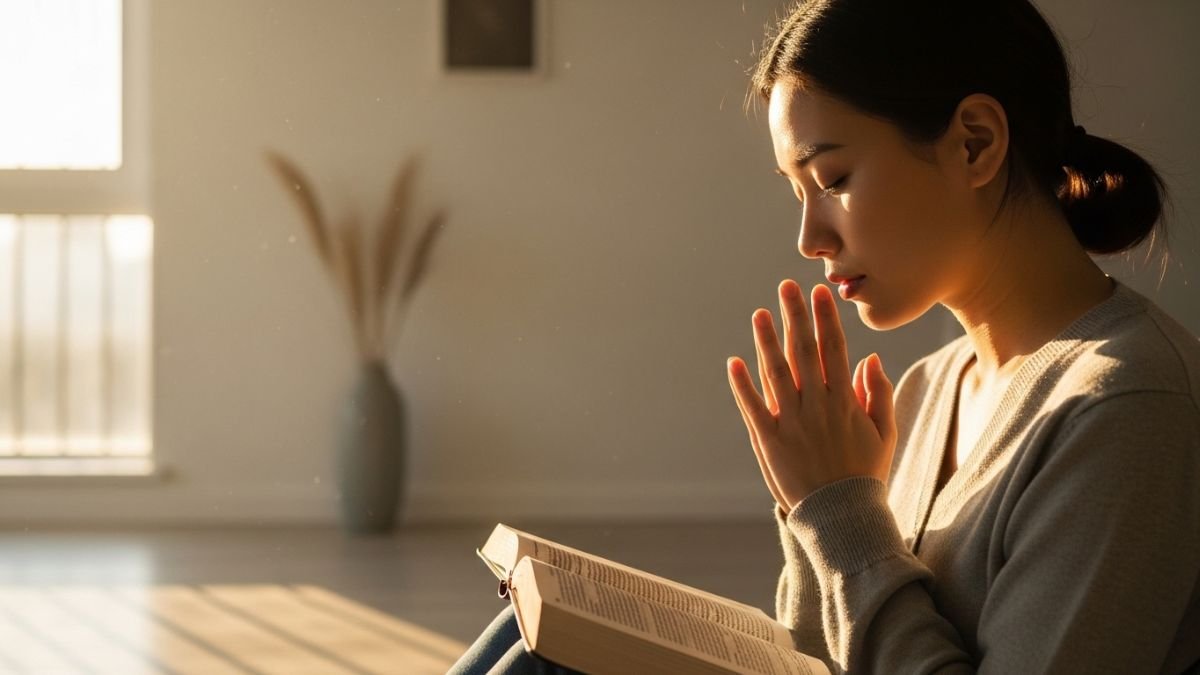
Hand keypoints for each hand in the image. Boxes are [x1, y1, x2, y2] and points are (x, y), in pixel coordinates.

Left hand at [726, 280, 897, 510]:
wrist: (841, 517)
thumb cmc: (864, 475)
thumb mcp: (885, 434)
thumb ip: (878, 395)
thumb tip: (871, 358)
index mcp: (845, 401)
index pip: (835, 350)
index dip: (827, 319)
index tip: (821, 292)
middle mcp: (817, 406)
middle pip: (804, 352)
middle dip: (796, 316)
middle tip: (787, 286)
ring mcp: (791, 423)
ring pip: (777, 373)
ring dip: (767, 341)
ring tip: (760, 314)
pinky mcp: (769, 441)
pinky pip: (753, 407)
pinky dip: (742, 385)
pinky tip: (734, 362)